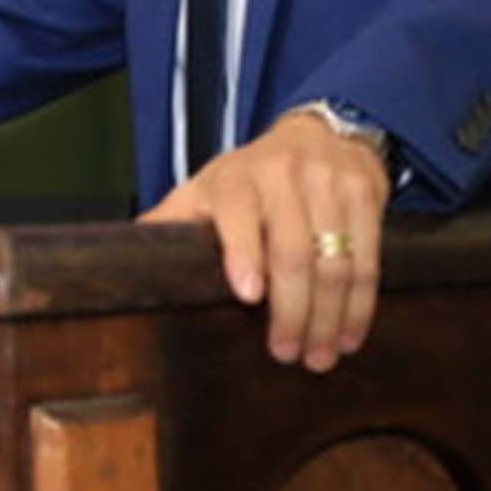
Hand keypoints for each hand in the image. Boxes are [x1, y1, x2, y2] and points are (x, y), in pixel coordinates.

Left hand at [141, 109, 391, 371]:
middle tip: (286, 354)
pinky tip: (351, 334)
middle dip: (292, 310)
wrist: (321, 133)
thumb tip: (121, 259)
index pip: (238, 215)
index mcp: (235, 178)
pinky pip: (369, 259)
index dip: (244, 254)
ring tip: (319, 356)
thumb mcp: (205, 188)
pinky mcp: (366, 197)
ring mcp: (329, 185)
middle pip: (293, 251)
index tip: (247, 295)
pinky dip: (362, 305)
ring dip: (330, 317)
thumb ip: (172, 221)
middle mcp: (284, 177)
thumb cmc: (251, 176)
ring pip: (335, 262)